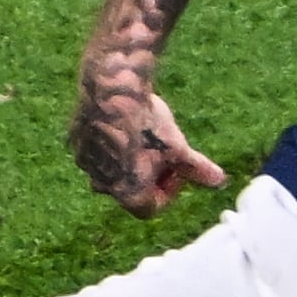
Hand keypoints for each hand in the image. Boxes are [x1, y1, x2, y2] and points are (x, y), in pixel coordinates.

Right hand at [68, 73, 227, 215]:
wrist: (113, 89)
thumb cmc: (148, 124)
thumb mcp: (178, 148)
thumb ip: (196, 169)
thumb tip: (220, 182)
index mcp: (128, 194)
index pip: (151, 208)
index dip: (169, 191)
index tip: (176, 169)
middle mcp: (102, 186)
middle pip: (129, 189)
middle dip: (147, 175)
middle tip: (161, 151)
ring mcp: (85, 164)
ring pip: (110, 170)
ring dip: (127, 160)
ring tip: (141, 134)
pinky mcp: (75, 142)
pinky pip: (95, 150)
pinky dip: (109, 143)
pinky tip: (123, 121)